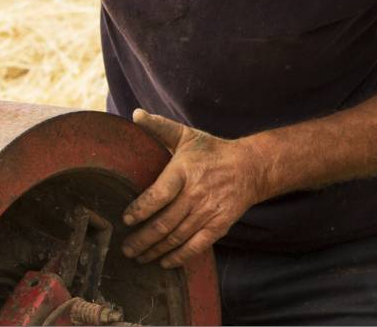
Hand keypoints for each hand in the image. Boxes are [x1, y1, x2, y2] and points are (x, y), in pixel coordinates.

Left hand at [119, 109, 270, 267]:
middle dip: (142, 239)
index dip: (141, 210)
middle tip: (125, 248)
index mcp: (184, 172)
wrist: (251, 167)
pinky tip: (164, 262)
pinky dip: (180, 257)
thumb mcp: (186, 135)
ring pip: (177, 237)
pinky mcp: (220, 225)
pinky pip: (197, 246)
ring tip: (138, 257)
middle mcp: (196, 194)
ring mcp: (209, 212)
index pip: (159, 195)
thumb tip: (135, 114)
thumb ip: (159, 127)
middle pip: (165, 222)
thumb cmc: (212, 151)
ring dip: (155, 250)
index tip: (125, 219)